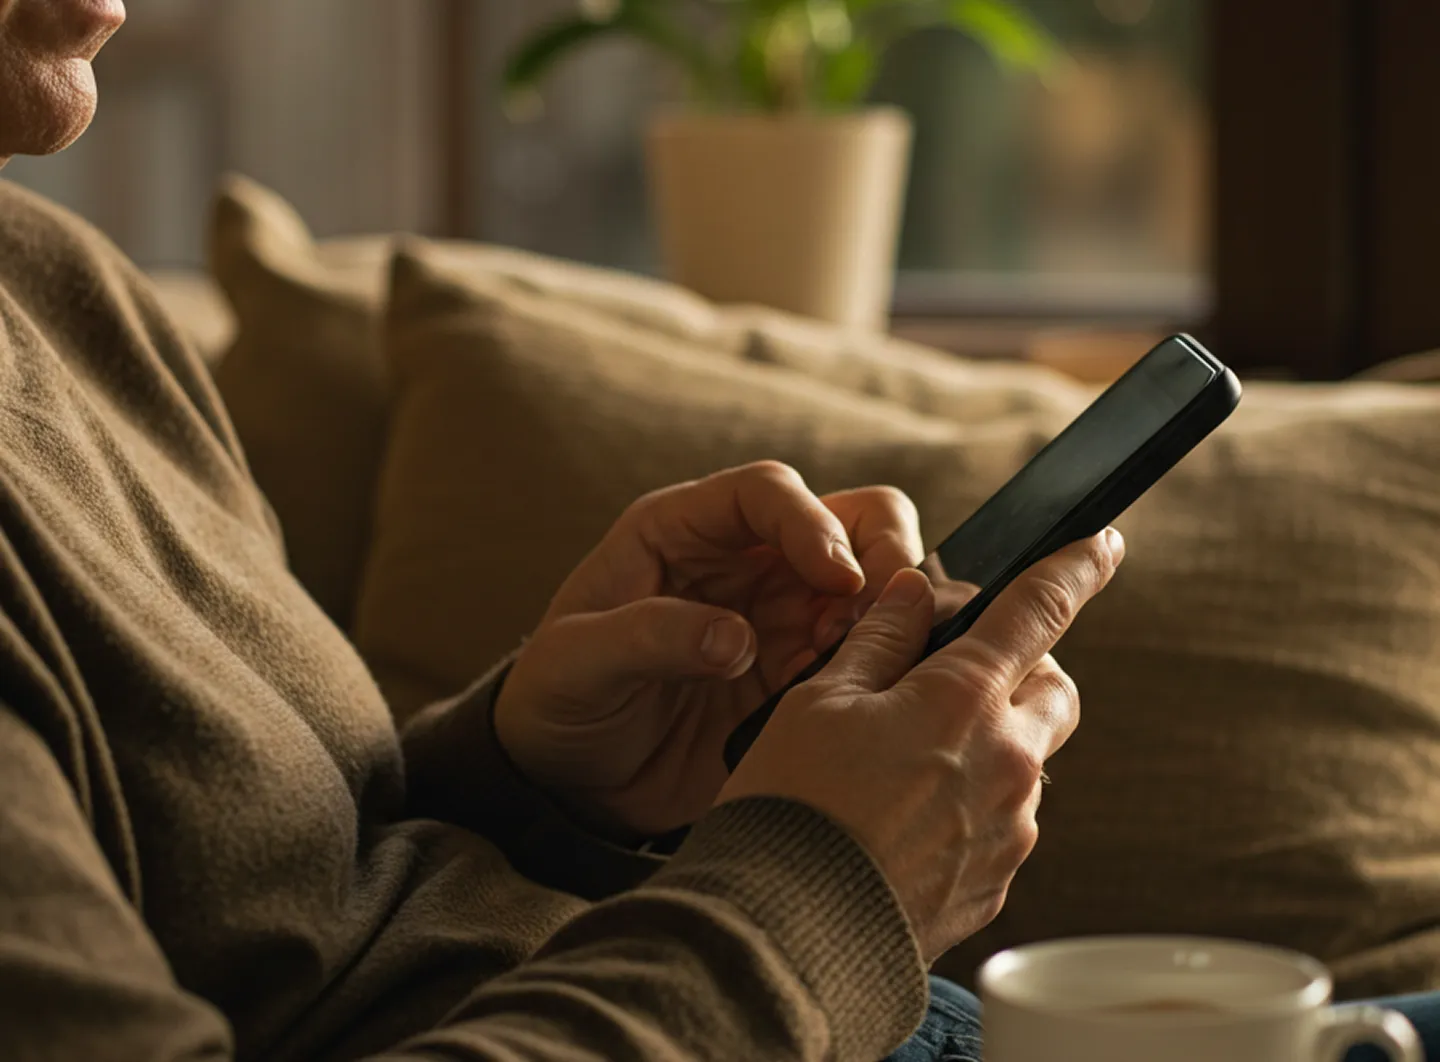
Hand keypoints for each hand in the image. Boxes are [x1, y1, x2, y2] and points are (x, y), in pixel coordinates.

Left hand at [496, 461, 925, 837]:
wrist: (568, 781)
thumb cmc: (556, 699)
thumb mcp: (575, 663)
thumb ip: (649, 638)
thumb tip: (737, 641)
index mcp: (680, 531)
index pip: (766, 492)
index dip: (810, 523)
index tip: (839, 578)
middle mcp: (741, 560)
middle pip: (844, 518)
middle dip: (882, 551)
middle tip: (890, 610)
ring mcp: (777, 615)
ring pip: (870, 582)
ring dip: (889, 613)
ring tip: (876, 661)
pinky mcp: (798, 672)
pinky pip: (863, 652)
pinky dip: (881, 663)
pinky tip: (869, 695)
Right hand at [719, 530, 1124, 960]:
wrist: (790, 933)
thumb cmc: (793, 806)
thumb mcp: (818, 701)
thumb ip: (878, 639)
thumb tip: (912, 593)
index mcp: (962, 699)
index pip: (1040, 610)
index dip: (1078, 567)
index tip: (1104, 545)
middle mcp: (1007, 762)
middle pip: (1055, 691)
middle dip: (1024, 671)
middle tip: (960, 677)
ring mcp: (1009, 829)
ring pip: (1029, 762)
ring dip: (990, 745)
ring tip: (904, 766)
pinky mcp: (997, 883)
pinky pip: (1003, 825)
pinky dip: (972, 807)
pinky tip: (903, 822)